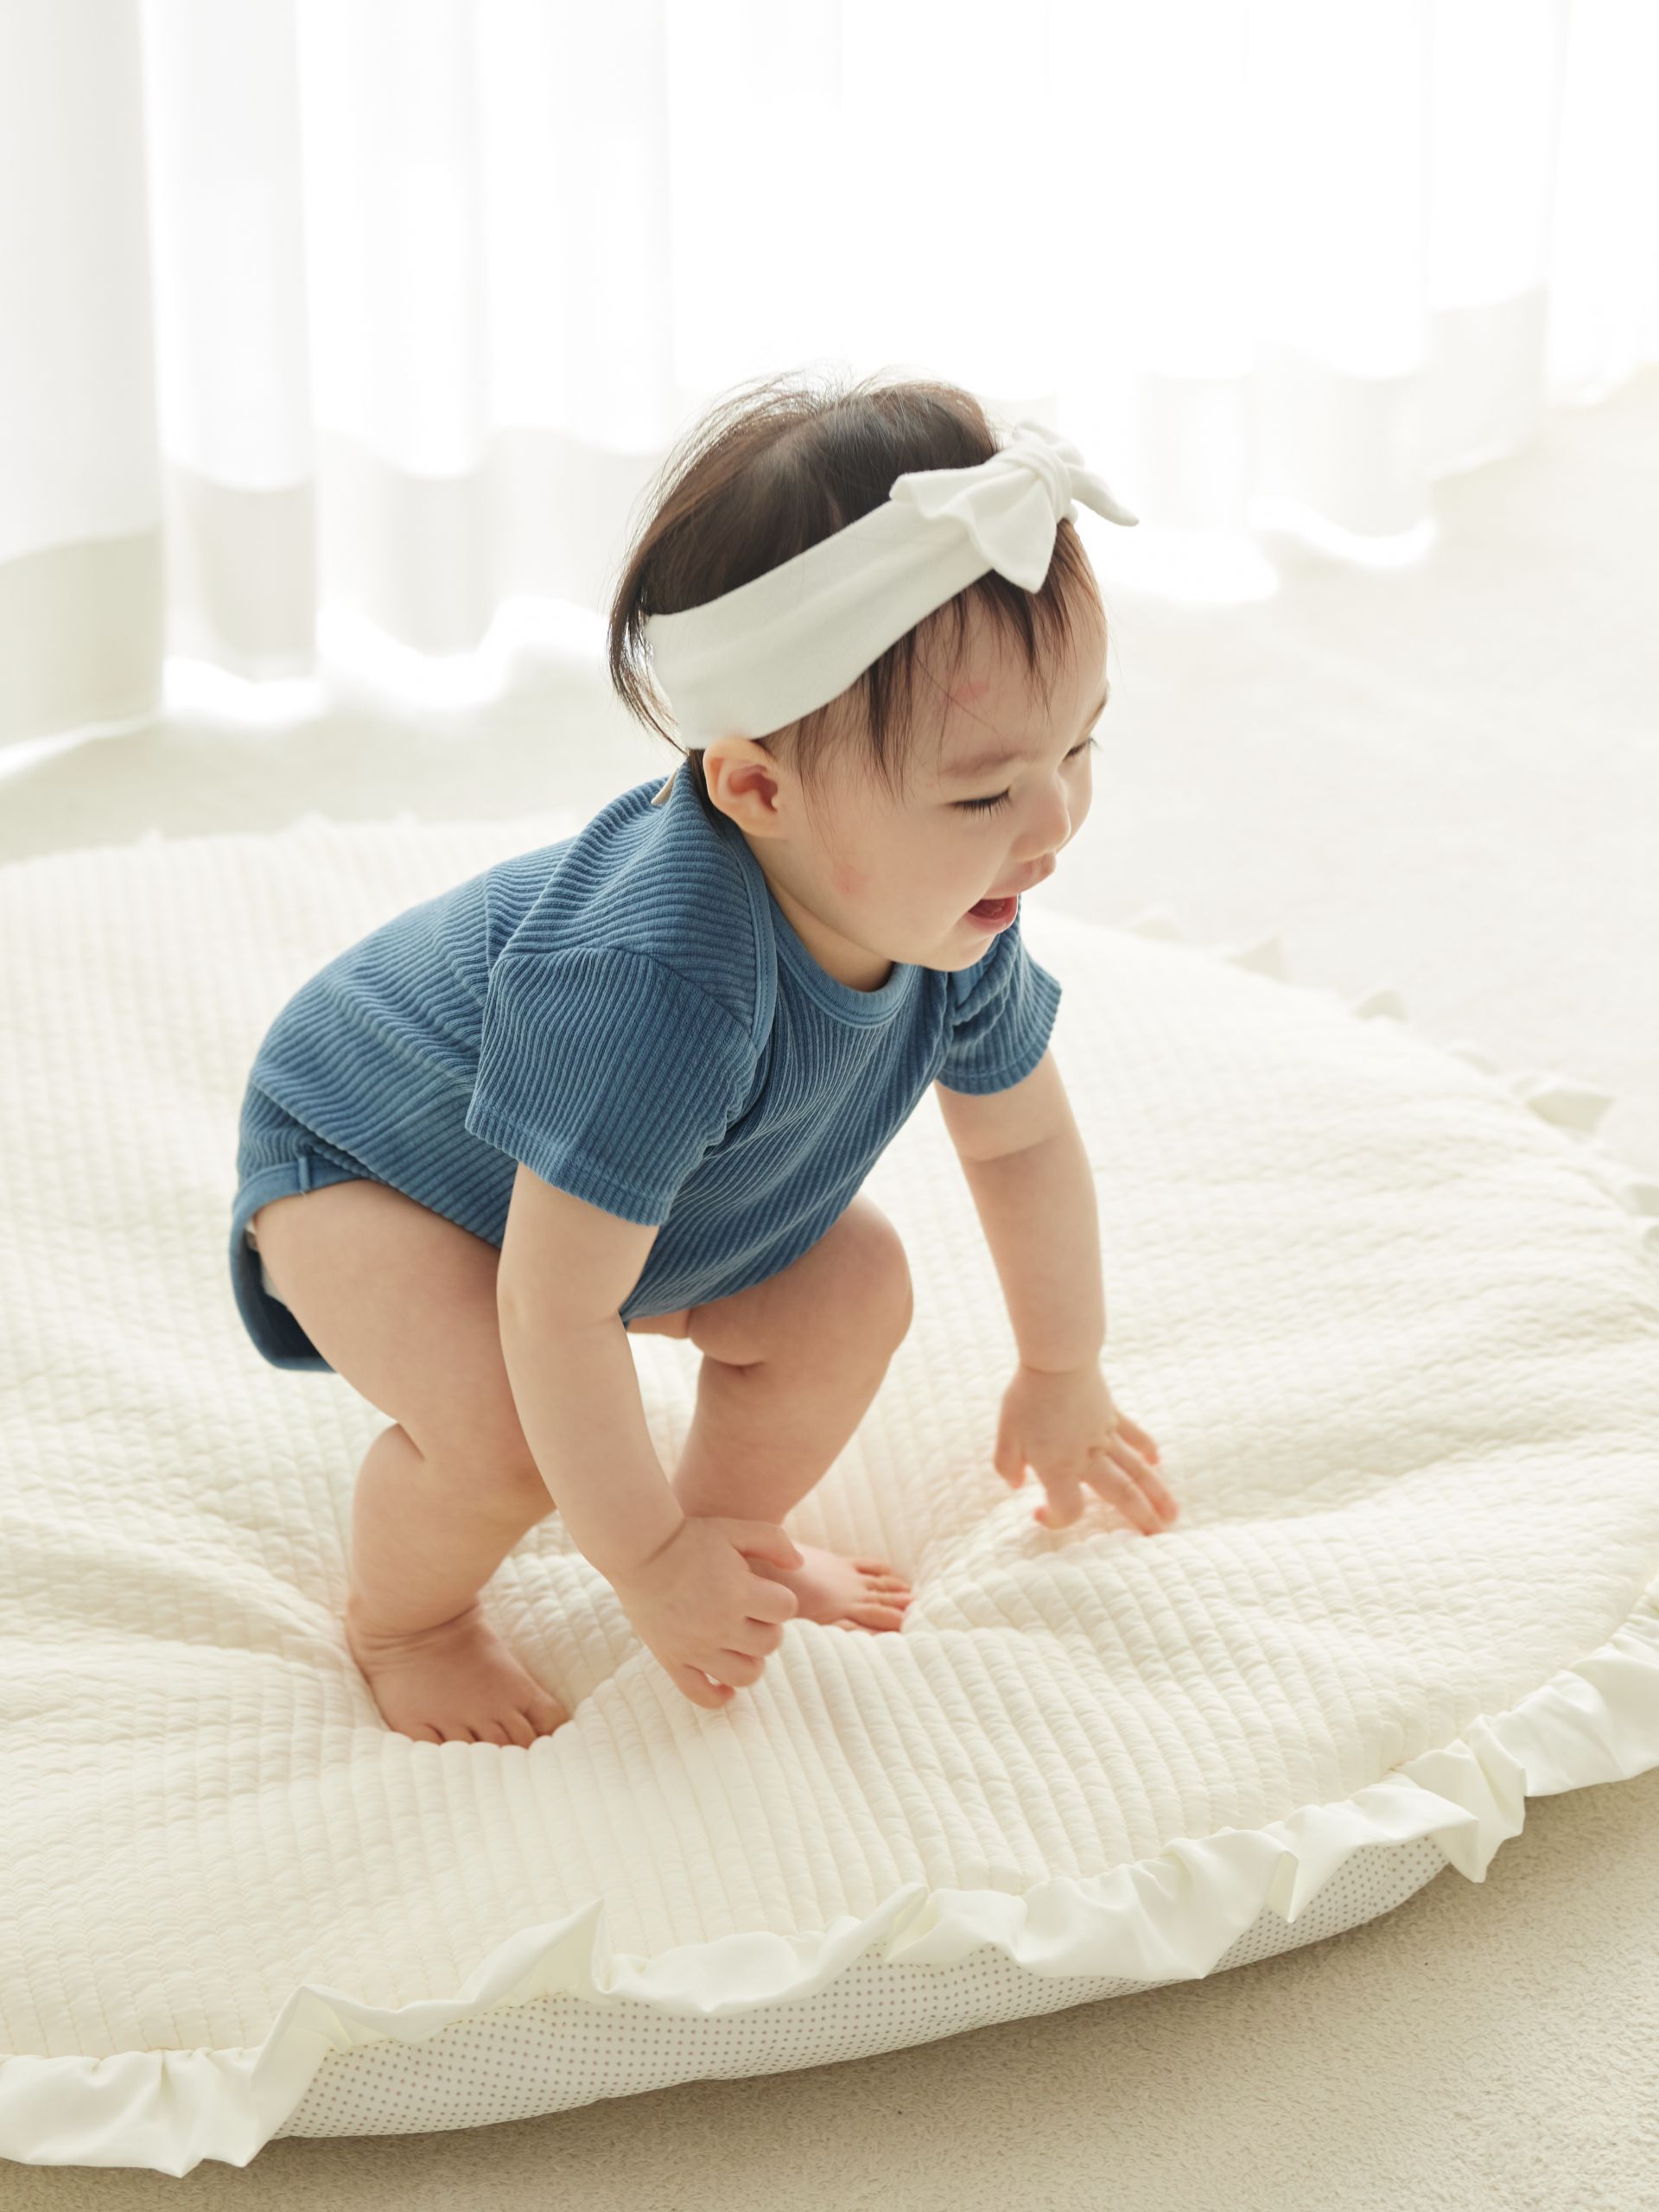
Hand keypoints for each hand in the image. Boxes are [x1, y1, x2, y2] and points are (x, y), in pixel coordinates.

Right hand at [608, 1515, 802, 1709]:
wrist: (638, 1550)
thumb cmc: (690, 1537)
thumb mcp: (735, 1529)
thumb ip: (774, 1541)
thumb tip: (799, 1565)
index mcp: (738, 1591)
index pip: (786, 1610)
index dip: (780, 1599)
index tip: (764, 1592)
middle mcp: (720, 1624)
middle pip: (770, 1644)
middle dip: (768, 1628)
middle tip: (751, 1614)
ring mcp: (696, 1647)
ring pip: (745, 1675)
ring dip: (752, 1660)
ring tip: (741, 1643)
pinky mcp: (673, 1660)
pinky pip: (701, 1695)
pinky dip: (718, 1696)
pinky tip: (725, 1685)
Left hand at [993, 1360, 1177, 1534]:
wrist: (1057, 1359)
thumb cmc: (1027, 1397)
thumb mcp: (1005, 1436)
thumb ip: (1007, 1465)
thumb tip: (1015, 1484)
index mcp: (1060, 1467)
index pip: (1069, 1508)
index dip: (1056, 1519)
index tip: (1039, 1511)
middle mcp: (1088, 1457)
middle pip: (1122, 1495)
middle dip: (1141, 1519)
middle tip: (1159, 1539)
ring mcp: (1105, 1436)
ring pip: (1137, 1471)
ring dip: (1157, 1494)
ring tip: (1173, 1515)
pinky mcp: (1113, 1415)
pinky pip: (1135, 1435)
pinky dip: (1147, 1449)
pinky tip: (1157, 1462)